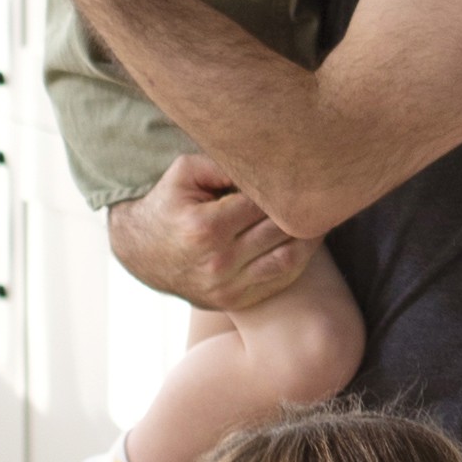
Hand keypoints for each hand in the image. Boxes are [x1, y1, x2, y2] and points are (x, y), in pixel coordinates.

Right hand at [107, 152, 317, 311]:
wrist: (141, 252)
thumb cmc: (168, 204)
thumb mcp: (185, 173)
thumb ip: (224, 162)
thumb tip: (269, 161)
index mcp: (205, 227)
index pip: (263, 202)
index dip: (282, 186)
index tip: (299, 173)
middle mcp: (218, 261)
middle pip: (280, 228)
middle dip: (300, 208)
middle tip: (321, 190)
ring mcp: (227, 286)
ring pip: (288, 257)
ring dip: (310, 235)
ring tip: (320, 213)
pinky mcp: (235, 300)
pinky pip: (280, 279)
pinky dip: (299, 258)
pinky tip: (307, 238)